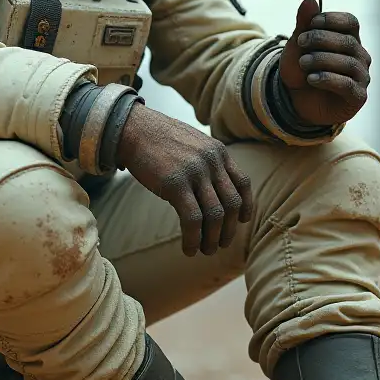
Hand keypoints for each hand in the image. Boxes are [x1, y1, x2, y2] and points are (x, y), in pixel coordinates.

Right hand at [116, 104, 252, 257]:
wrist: (133, 128)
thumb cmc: (158, 139)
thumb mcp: (192, 143)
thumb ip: (206, 160)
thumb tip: (212, 185)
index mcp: (218, 152)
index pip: (243, 183)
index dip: (246, 206)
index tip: (241, 220)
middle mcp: (211, 162)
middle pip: (232, 204)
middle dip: (229, 229)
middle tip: (222, 244)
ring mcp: (195, 173)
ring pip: (215, 215)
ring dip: (213, 239)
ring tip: (206, 251)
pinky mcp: (175, 185)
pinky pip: (192, 220)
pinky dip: (193, 239)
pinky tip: (188, 249)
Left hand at [278, 0, 370, 126]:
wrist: (296, 100)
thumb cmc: (301, 69)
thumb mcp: (297, 45)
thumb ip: (303, 24)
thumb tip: (309, 1)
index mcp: (349, 39)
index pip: (351, 22)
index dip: (331, 20)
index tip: (310, 23)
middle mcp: (360, 56)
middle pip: (348, 41)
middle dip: (321, 39)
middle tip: (300, 42)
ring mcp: (361, 77)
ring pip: (348, 63)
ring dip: (322, 60)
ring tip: (303, 63)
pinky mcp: (357, 97)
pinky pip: (347, 85)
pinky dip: (327, 79)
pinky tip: (311, 78)